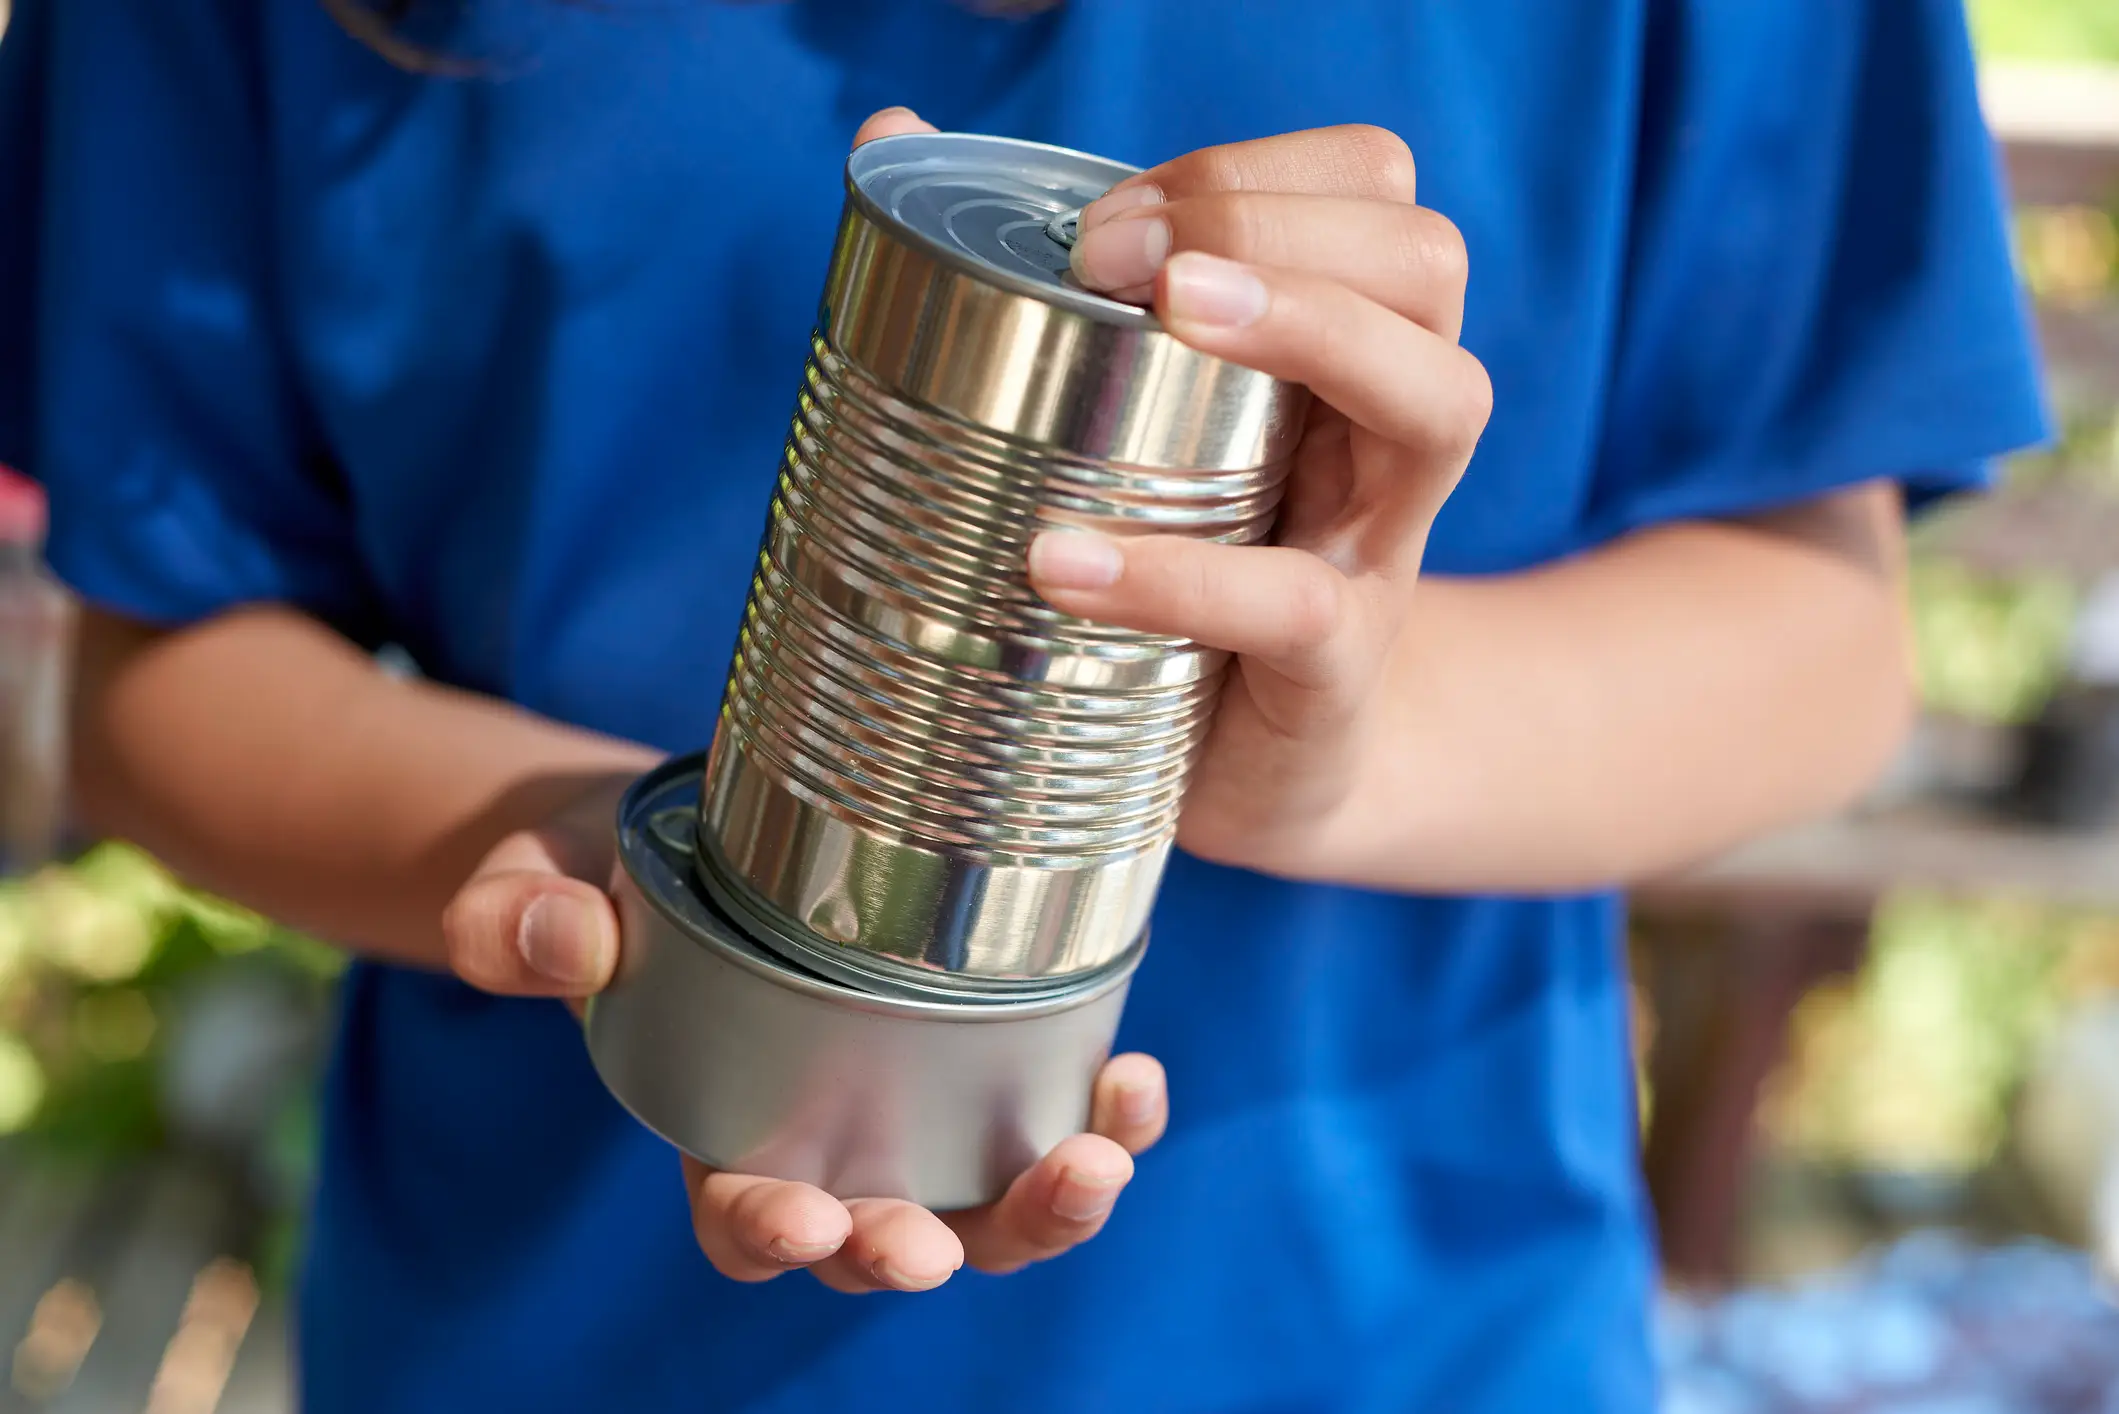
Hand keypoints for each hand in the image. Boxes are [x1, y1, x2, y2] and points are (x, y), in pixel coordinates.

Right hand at [440, 765, 1169, 1291]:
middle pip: (887, 1237)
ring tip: (1098, 1160)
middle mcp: (828, 1141)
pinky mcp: (983, 1050)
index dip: (775, 1234)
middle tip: (938, 1248)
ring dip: (1046, 1205)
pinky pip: (1051, 1110)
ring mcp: (914, 1106)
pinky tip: (1129, 1079)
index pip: (745, 1216)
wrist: (686, 832)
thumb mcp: (540, 885)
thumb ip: (524, 922)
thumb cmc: (605, 880)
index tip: (804, 1219)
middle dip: (922, 1250)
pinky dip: (1099, 1113)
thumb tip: (556, 940)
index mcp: (719, 1127)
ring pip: (989, 1202)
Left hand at [1027, 124, 1491, 877]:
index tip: (1102, 226)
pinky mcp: (1337, 675)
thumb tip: (890, 139)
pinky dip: (1179, 574)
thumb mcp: (1124, 432)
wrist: (1250, 781)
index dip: (1254, 174)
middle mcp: (1383, 435)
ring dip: (1311, 326)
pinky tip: (1062, 560)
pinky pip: (1296, 606)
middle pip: (1426, 263)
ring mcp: (1377, 553)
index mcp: (1335, 353)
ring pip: (1438, 398)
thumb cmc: (1175, 581)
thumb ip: (1023, 292)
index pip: (1371, 192)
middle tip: (1121, 262)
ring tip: (1170, 313)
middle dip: (1276, 222)